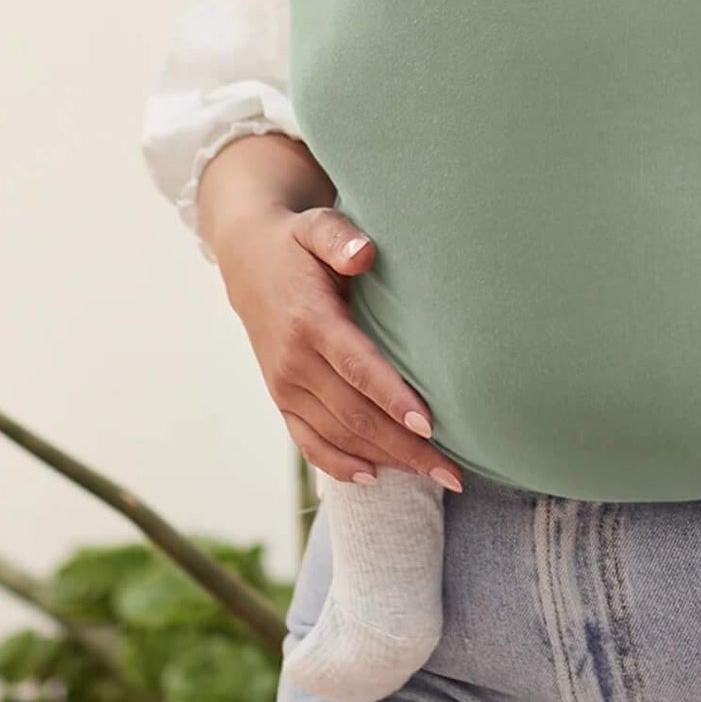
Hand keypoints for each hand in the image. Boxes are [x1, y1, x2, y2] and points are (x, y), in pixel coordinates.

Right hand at [214, 203, 463, 491]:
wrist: (247, 258)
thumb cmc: (298, 241)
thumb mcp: (317, 225)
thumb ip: (340, 238)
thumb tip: (364, 255)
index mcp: (310, 322)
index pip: (357, 367)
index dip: (393, 398)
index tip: (430, 424)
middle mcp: (293, 362)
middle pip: (354, 414)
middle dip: (405, 446)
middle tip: (453, 470)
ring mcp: (284, 386)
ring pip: (337, 435)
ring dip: (385, 460)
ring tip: (434, 475)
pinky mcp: (281, 398)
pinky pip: (308, 442)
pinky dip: (339, 464)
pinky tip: (374, 476)